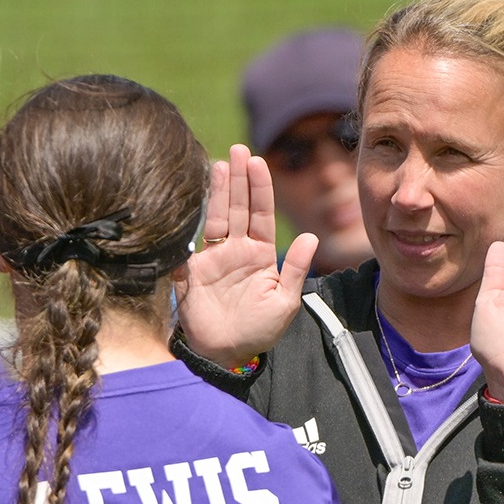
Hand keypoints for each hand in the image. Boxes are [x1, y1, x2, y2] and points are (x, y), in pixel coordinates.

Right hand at [177, 145, 316, 366]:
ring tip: (220, 163)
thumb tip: (310, 237)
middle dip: (239, 178)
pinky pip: (193, 239)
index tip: (258, 161)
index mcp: (261, 254)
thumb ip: (295, 269)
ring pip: (217, 216)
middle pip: (239, 207)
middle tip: (238, 150)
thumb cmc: (259, 331)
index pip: (261, 214)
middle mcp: (237, 250)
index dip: (260, 188)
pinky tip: (194, 197)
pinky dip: (194, 218)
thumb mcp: (284, 302)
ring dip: (219, 190)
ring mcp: (214, 257)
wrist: (226, 353)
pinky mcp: (193, 269)